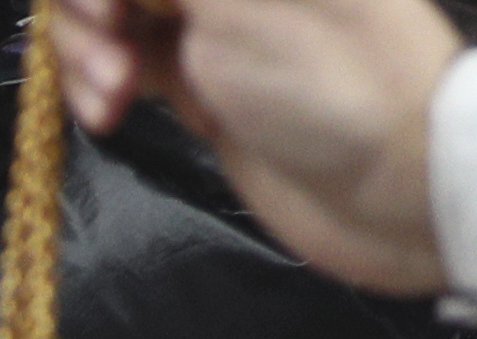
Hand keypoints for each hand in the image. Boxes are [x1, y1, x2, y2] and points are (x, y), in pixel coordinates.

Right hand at [47, 0, 462, 296]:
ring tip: (110, 101)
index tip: (107, 10)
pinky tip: (108, 114)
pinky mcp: (195, 75)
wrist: (393, 182)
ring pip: (106, 14)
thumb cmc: (333, 78)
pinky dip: (97, 86)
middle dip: (86, 7)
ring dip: (84, 53)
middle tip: (110, 50)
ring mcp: (206, 17)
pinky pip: (118, 63)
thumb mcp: (231, 0)